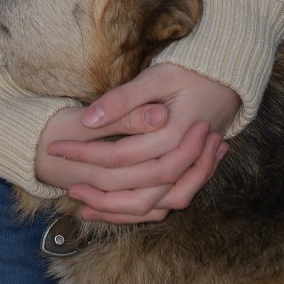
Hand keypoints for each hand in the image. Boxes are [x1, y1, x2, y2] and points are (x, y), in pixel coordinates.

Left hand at [35, 63, 239, 223]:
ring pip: (153, 205)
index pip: (120, 154)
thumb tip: (89, 119)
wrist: (227, 80)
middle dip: (99, 193)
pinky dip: (138, 210)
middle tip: (68, 188)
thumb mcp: (156, 77)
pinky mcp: (189, 174)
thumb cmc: (189, 73)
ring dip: (118, 210)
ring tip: (84, 207)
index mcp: (173, 136)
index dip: (85, 153)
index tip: (56, 148)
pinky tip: (113, 206)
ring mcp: (189, 171)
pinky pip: (163, 203)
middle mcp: (183, 159)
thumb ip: (123, 100)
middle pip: (138, 191)